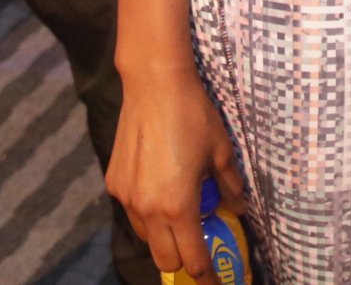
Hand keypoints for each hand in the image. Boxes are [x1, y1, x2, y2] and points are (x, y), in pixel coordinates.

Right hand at [106, 70, 245, 279]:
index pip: (191, 258)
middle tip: (199, 249)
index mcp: (178, 206)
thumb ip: (229, 185)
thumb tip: (237, 207)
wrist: (153, 85)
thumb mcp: (221, 151)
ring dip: (163, 237)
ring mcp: (127, 197)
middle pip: (164, 257)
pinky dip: (147, 214)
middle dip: (182, 260)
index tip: (214, 280)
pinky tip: (160, 192)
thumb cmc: (193, 116)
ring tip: (181, 216)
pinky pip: (133, 212)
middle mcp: (148, 209)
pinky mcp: (114, 183)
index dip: (205, 274)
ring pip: (145, 236)